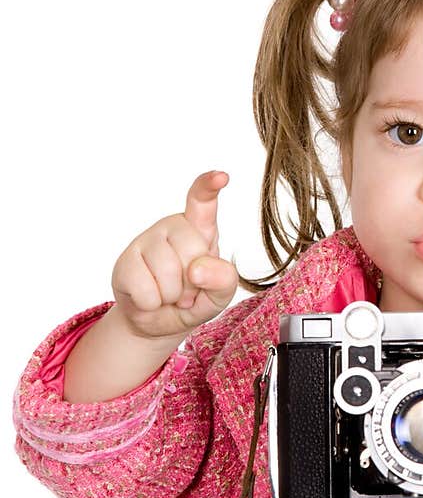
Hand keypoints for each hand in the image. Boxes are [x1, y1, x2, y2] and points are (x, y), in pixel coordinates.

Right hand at [110, 171, 238, 340]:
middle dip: (194, 281)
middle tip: (187, 288)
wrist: (158, 321)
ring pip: (168, 273)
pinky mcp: (124, 262)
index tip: (220, 176)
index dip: (209, 186)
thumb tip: (197, 269)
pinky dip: (152, 304)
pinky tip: (149, 298)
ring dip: (172, 295)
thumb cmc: (194, 298)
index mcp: (199, 227)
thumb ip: (223, 279)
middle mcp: (171, 226)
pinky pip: (146, 291)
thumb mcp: (220, 293)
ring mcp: (145, 240)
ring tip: (168, 293)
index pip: (202, 200)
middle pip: (193, 250)